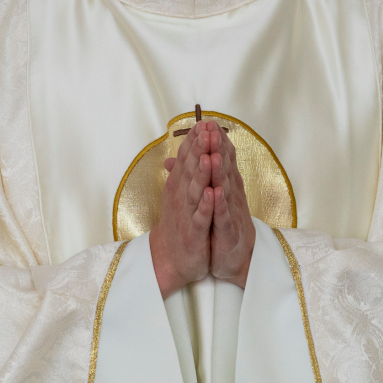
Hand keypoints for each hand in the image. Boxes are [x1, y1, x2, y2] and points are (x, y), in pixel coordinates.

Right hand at [149, 121, 217, 296]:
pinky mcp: (194, 233)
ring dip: (201, 173)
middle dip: (198, 150)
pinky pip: (201, 218)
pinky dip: (206, 206)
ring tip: (208, 156)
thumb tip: (177, 154)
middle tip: (205, 130)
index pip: (186, 160)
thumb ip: (180, 174)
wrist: (170, 259)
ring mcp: (187, 214)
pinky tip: (212, 193)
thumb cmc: (178, 225)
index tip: (202, 123)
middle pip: (189, 170)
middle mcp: (180, 197)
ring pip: (195, 191)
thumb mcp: (178, 197)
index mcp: (178, 187)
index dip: (194, 142)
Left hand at [206, 127, 255, 286]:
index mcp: (226, 187)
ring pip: (224, 189)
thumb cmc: (223, 226)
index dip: (216, 142)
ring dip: (219, 172)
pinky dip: (219, 204)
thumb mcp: (211, 199)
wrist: (236, 260)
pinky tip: (215, 193)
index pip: (222, 160)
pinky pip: (222, 216)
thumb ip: (203, 177)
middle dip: (218, 149)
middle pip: (224, 169)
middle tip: (211, 129)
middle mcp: (231, 196)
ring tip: (212, 155)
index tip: (208, 122)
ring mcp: (230, 212)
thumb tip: (186, 157)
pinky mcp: (227, 231)